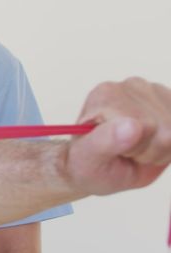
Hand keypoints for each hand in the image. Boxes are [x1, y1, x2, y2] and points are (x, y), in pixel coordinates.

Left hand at [63, 78, 170, 195]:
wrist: (100, 166)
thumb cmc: (89, 162)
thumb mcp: (89, 158)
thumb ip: (107, 141)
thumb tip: (133, 126)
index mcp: (106, 94)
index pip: (143, 126)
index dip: (134, 148)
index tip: (115, 149)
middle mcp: (132, 86)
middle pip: (166, 131)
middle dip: (148, 151)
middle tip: (125, 152)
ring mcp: (156, 92)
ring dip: (161, 150)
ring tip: (137, 149)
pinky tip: (154, 144)